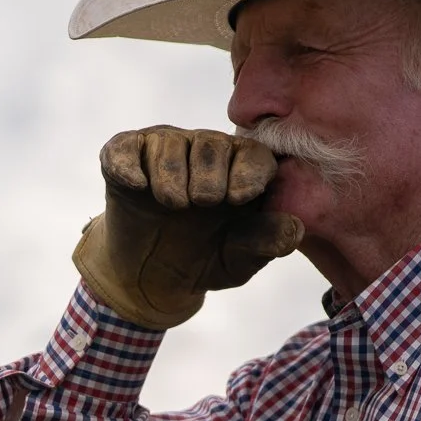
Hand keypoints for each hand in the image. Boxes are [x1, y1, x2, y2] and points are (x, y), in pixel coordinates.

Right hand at [73, 126, 304, 327]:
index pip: (254, 154)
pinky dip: (129, 164)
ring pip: (168, 143)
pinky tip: (137, 186)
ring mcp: (162, 151)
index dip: (249, 171)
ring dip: (170, 175)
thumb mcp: (238, 260)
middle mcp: (203, 152)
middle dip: (208, 175)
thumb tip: (295, 228)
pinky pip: (125, 148)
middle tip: (202, 204)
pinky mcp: (125, 158)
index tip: (239, 197)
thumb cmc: (204, 260)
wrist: (151, 277)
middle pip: (211, 143)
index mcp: (240, 171)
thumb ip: (265, 243)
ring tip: (173, 205)